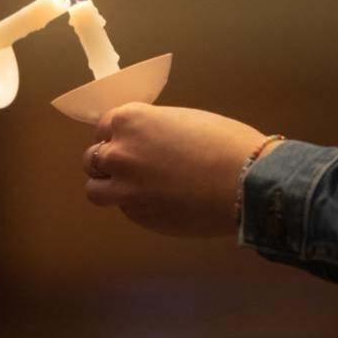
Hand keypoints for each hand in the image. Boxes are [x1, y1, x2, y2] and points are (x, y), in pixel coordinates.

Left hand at [82, 104, 271, 236]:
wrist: (244, 183)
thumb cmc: (223, 142)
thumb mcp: (181, 120)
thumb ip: (152, 130)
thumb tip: (145, 142)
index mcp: (129, 121)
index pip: (103, 127)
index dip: (115, 135)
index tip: (127, 141)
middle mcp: (119, 154)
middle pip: (93, 159)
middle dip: (108, 162)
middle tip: (132, 166)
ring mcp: (125, 189)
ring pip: (95, 190)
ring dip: (110, 187)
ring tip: (134, 188)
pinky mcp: (139, 217)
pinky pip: (125, 210)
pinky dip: (136, 206)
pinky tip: (162, 202)